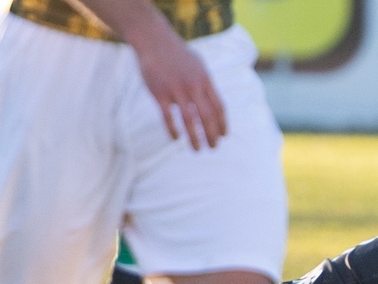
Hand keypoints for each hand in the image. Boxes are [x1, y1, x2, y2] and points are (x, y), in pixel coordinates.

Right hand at [74, 0, 227, 149]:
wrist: (154, 39)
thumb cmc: (178, 55)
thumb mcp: (198, 66)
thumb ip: (207, 85)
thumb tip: (215, 104)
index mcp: (205, 81)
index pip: (219, 107)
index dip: (222, 123)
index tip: (224, 136)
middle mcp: (193, 86)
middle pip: (207, 116)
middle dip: (213, 135)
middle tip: (214, 147)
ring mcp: (176, 90)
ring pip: (189, 120)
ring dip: (195, 138)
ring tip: (198, 149)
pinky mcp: (159, 92)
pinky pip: (168, 116)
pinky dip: (173, 129)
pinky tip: (176, 138)